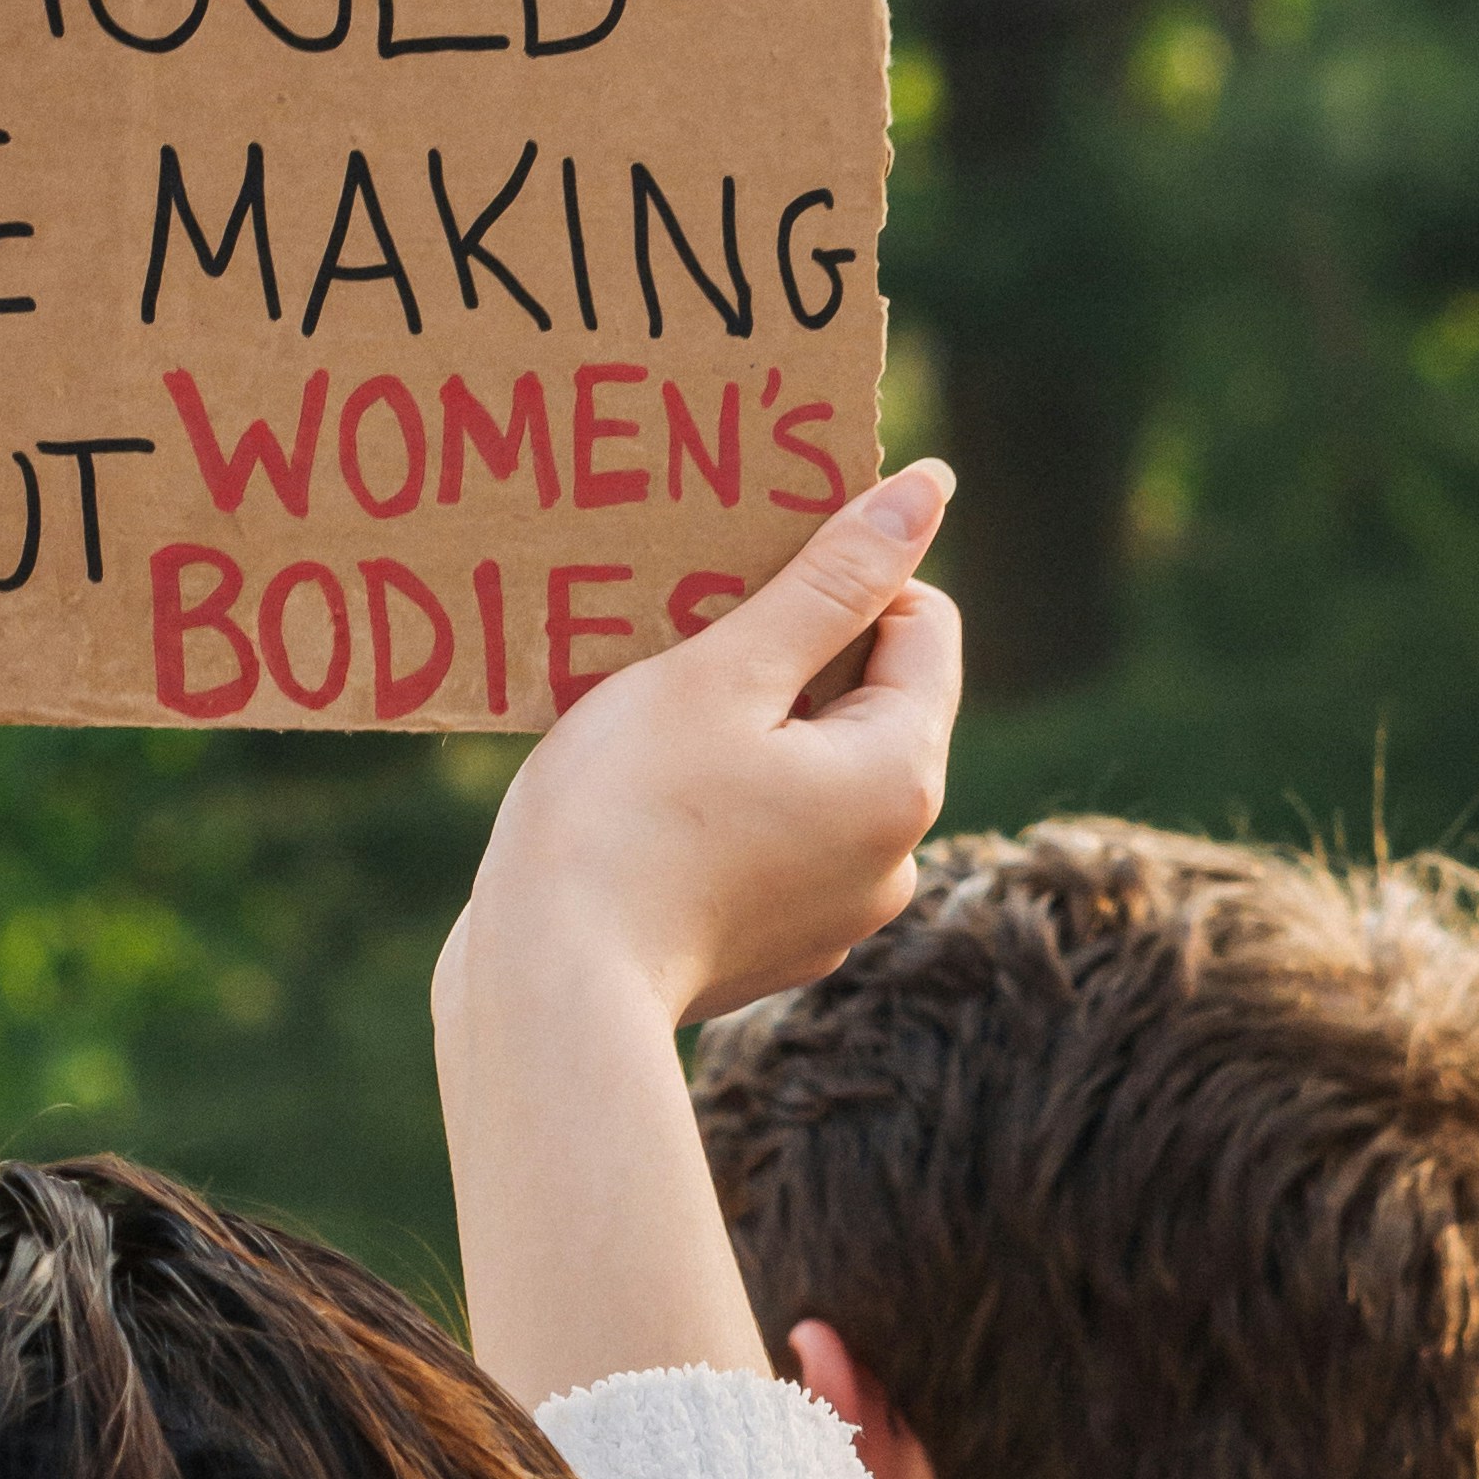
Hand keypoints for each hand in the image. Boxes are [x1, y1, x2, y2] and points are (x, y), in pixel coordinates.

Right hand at [431, 468, 961, 1404]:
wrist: (547, 992)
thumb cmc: (623, 816)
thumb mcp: (723, 670)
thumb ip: (831, 579)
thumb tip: (931, 486)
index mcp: (901, 774)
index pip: (920, 624)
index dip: (835, 590)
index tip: (737, 600)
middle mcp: (897, 855)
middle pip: (870, 704)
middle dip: (790, 666)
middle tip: (685, 663)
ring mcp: (840, 916)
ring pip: (817, 774)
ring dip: (753, 736)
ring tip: (655, 740)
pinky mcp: (777, 952)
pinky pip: (775, 843)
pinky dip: (728, 810)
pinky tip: (647, 812)